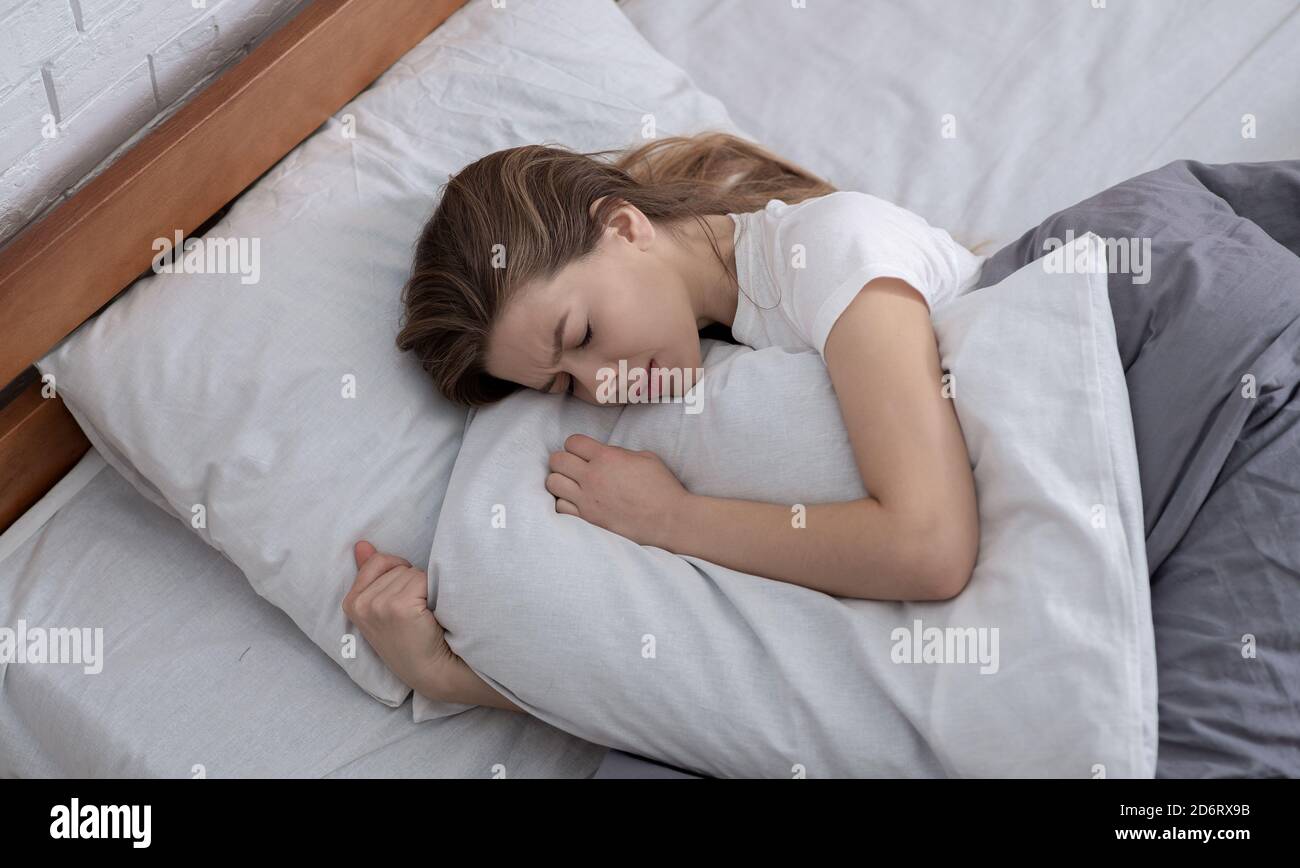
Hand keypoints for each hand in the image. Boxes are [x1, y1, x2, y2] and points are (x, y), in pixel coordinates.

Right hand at [342, 540, 456, 699]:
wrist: (430, 669)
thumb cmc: (410, 637)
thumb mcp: (383, 606)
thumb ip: (371, 573)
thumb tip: (362, 544)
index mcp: (351, 602)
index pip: (378, 561)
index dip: (399, 574)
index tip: (404, 601)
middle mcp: (360, 604)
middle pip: (397, 567)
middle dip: (411, 584)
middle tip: (414, 614)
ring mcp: (378, 605)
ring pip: (411, 573)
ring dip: (423, 590)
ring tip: (421, 617)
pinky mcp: (398, 607)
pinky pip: (423, 580)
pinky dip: (432, 594)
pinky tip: (428, 617)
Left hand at [546, 433, 688, 548]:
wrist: (669, 520)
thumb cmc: (662, 488)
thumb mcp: (645, 458)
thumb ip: (619, 453)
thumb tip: (605, 454)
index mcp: (606, 457)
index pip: (572, 442)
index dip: (576, 445)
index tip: (583, 452)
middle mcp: (592, 476)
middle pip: (557, 460)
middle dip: (563, 460)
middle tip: (573, 467)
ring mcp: (587, 500)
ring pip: (552, 483)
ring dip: (560, 481)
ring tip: (571, 484)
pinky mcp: (587, 520)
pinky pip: (560, 507)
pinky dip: (564, 503)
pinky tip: (576, 503)